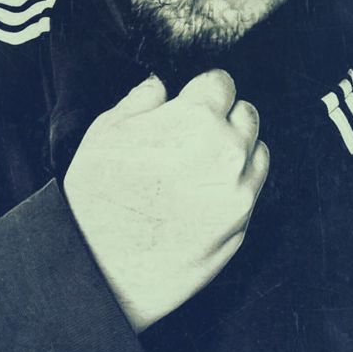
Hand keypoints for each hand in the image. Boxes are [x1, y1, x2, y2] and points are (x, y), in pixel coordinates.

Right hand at [63, 70, 268, 332]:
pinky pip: (252, 189)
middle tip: (195, 134)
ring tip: (200, 166)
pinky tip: (203, 194)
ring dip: (236, 151)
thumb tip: (160, 86)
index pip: (222, 83)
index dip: (203, 90)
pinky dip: (236, 184)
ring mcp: (239, 190)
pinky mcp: (242, 225)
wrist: (99, 269)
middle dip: (224, 118)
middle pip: (245, 114)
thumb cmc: (97, 197)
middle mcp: (227, 150)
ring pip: (256, 151)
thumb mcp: (106, 131)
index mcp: (196, 118)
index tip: (193, 99)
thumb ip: (141, 100)